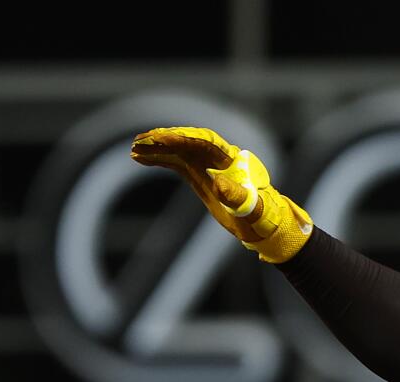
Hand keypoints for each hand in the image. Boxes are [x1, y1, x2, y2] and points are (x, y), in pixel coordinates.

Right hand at [130, 126, 312, 262]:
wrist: (264, 225)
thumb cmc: (262, 216)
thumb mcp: (252, 209)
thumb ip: (238, 196)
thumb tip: (219, 184)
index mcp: (231, 159)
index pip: (204, 141)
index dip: (182, 137)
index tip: (162, 139)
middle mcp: (217, 157)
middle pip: (187, 141)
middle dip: (164, 139)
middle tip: (141, 141)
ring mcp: (206, 165)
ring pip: (177, 149)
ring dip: (156, 147)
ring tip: (134, 148)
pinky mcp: (199, 175)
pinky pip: (175, 161)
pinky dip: (158, 158)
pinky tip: (138, 158)